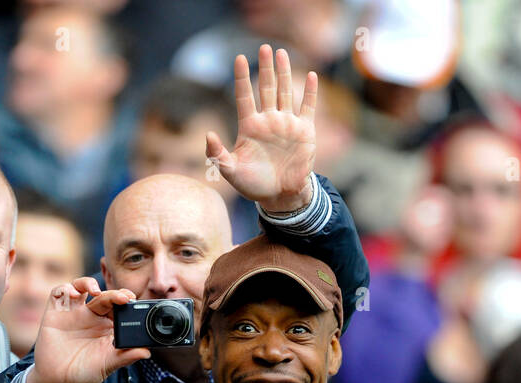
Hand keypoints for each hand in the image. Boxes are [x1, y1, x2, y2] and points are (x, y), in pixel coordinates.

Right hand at [23, 278, 149, 382]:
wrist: (58, 382)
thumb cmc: (85, 374)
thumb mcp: (107, 365)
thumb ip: (125, 357)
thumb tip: (146, 352)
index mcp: (107, 327)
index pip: (119, 307)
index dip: (126, 301)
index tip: (132, 301)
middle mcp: (92, 317)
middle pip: (104, 296)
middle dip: (114, 293)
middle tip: (123, 297)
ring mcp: (73, 313)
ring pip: (82, 287)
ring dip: (88, 283)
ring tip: (95, 290)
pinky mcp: (56, 312)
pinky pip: (59, 292)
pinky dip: (65, 288)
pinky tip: (73, 294)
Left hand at [207, 45, 317, 212]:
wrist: (280, 196)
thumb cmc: (253, 185)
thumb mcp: (231, 172)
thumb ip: (217, 155)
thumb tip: (209, 134)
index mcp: (249, 127)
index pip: (243, 96)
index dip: (241, 78)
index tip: (238, 58)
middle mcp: (268, 121)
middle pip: (265, 88)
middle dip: (264, 68)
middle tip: (264, 47)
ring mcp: (286, 124)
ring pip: (285, 92)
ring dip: (284, 73)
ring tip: (282, 53)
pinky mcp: (304, 131)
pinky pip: (307, 107)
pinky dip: (310, 93)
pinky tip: (312, 76)